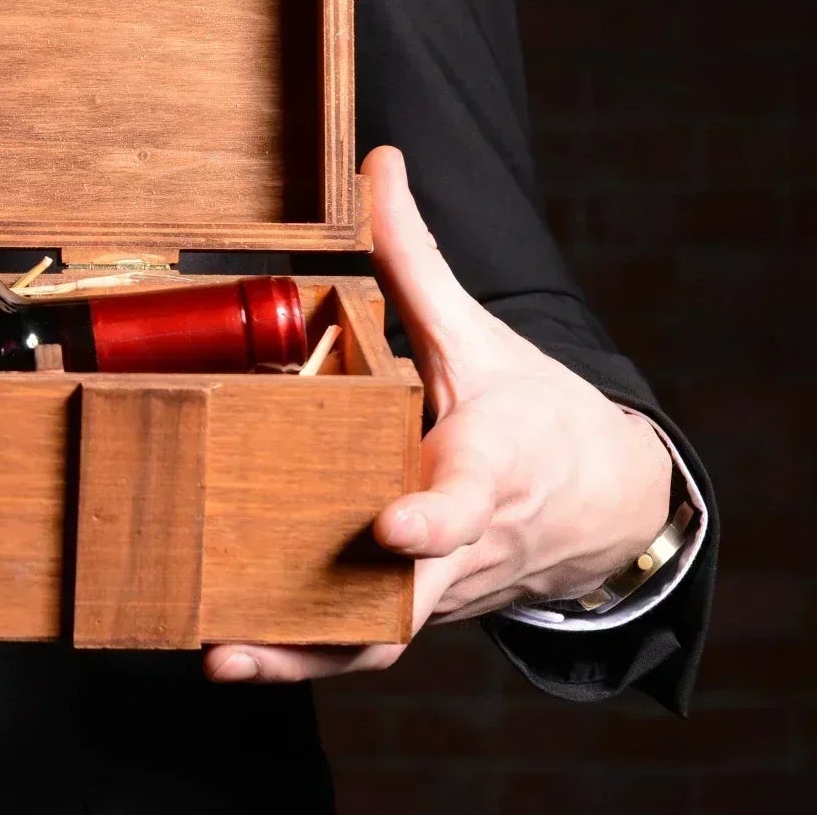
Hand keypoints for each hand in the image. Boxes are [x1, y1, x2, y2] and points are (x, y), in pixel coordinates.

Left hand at [205, 145, 671, 683]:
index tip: (389, 526)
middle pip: (409, 597)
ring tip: (221, 656)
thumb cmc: (533, 414)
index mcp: (488, 469)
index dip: (430, 521)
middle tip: (253, 628)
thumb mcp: (478, 332)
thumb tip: (380, 163)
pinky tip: (230, 653)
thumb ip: (417, 256)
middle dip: (342, 617)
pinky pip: (361, 646)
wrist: (601, 502)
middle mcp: (464, 543)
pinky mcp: (415, 608)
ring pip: (376, 637)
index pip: (464, 503)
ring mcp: (438, 587)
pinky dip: (303, 658)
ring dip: (300, 656)